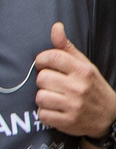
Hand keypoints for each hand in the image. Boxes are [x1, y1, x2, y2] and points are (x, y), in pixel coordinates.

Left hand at [36, 23, 115, 140]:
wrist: (108, 115)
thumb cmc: (92, 86)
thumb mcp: (84, 65)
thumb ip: (66, 48)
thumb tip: (55, 27)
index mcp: (83, 70)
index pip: (51, 57)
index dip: (42, 60)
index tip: (44, 65)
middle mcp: (78, 87)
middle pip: (42, 78)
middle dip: (44, 81)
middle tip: (54, 84)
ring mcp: (73, 105)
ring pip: (39, 97)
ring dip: (44, 97)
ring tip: (55, 97)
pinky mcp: (67, 121)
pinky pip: (42, 114)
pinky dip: (45, 113)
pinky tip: (56, 110)